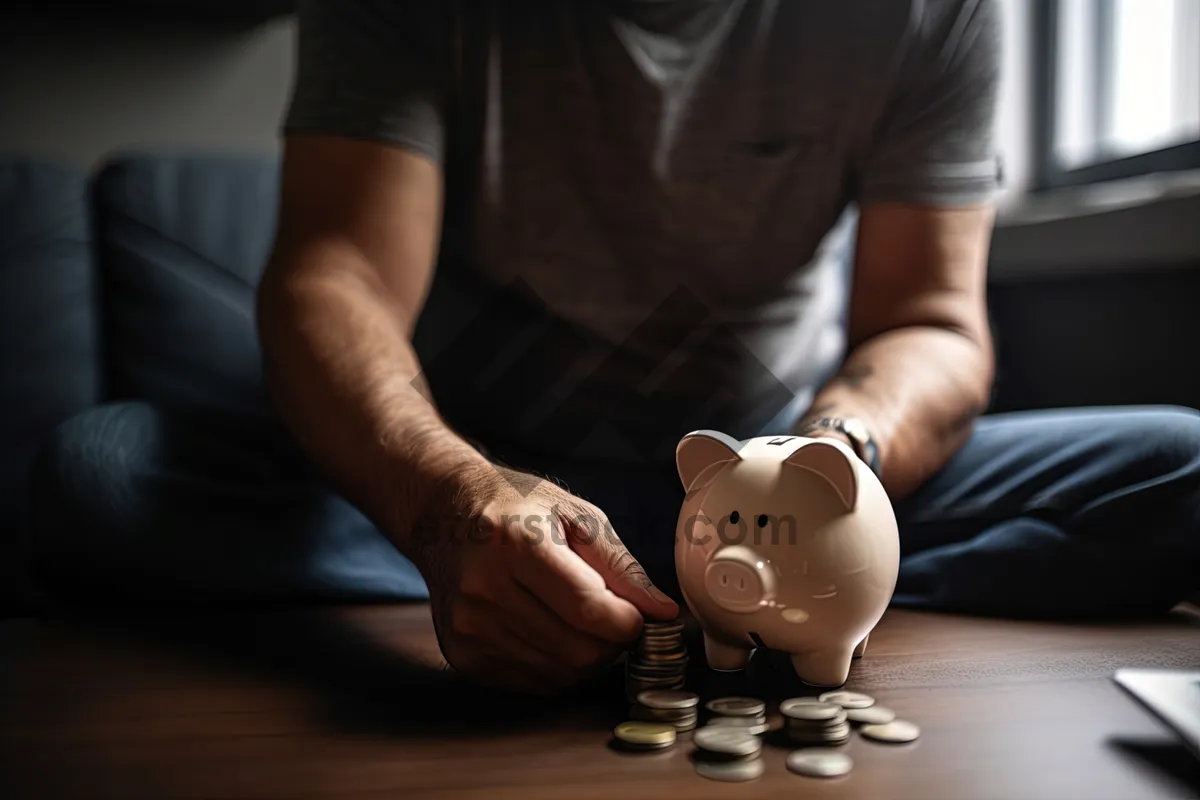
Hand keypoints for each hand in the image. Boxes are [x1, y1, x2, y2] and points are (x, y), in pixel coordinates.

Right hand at [413, 462, 677, 694]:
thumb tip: (663, 613)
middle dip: (611, 642)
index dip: (627, 622)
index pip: (588, 608)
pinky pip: (534, 683)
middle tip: (611, 616)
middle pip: (579, 650)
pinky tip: (548, 630)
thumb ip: (622, 567)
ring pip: (561, 673)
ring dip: (585, 655)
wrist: (444, 513)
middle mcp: (485, 589)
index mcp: (517, 544)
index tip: (637, 615)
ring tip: (577, 619)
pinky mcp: (463, 655)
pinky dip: (556, 665)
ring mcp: (470, 627)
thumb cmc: (517, 507)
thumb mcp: (577, 517)